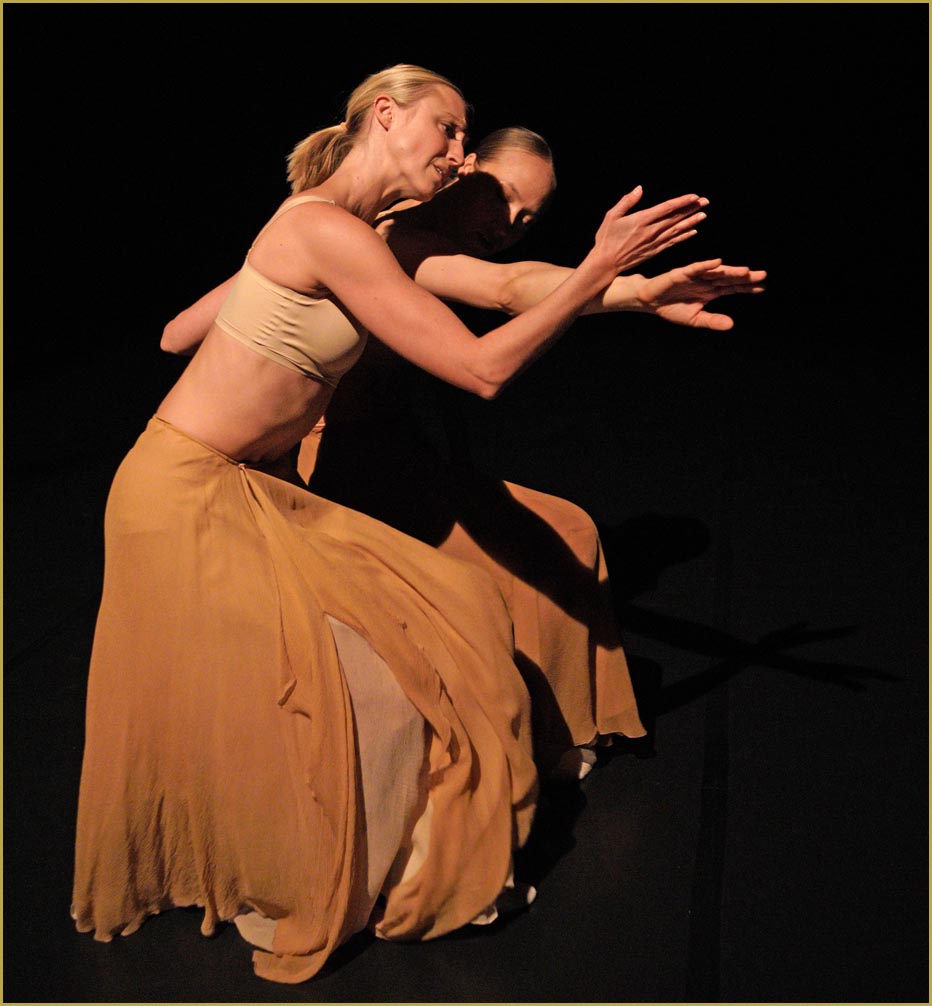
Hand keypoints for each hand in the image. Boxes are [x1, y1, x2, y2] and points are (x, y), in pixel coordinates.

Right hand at [594, 186, 708, 274]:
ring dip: (691, 222)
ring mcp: (654, 243)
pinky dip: (684, 236)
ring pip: (677, 230)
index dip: (681, 201)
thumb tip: (639, 189)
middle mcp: (651, 231)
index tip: (694, 196)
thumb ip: (626, 201)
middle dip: (691, 209)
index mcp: (641, 220)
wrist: (606, 264)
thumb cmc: (606, 239)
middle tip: (705, 201)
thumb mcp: (611, 216)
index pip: (666, 208)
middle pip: (675, 218)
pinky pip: (672, 242)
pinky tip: (693, 231)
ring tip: (704, 214)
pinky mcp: (654, 251)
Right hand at [634, 258, 766, 329]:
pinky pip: (696, 268)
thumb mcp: (694, 319)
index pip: (732, 288)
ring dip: (730, 270)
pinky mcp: (682, 274)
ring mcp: (695, 276)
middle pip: (729, 278)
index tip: (762, 288)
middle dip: (745, 277)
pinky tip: (717, 263)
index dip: (746, 288)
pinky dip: (706, 265)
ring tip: (745, 271)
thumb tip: (731, 325)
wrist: (649, 301)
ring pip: (716, 272)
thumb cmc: (672, 308)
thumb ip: (712, 321)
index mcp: (710, 291)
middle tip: (762, 275)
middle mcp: (706, 281)